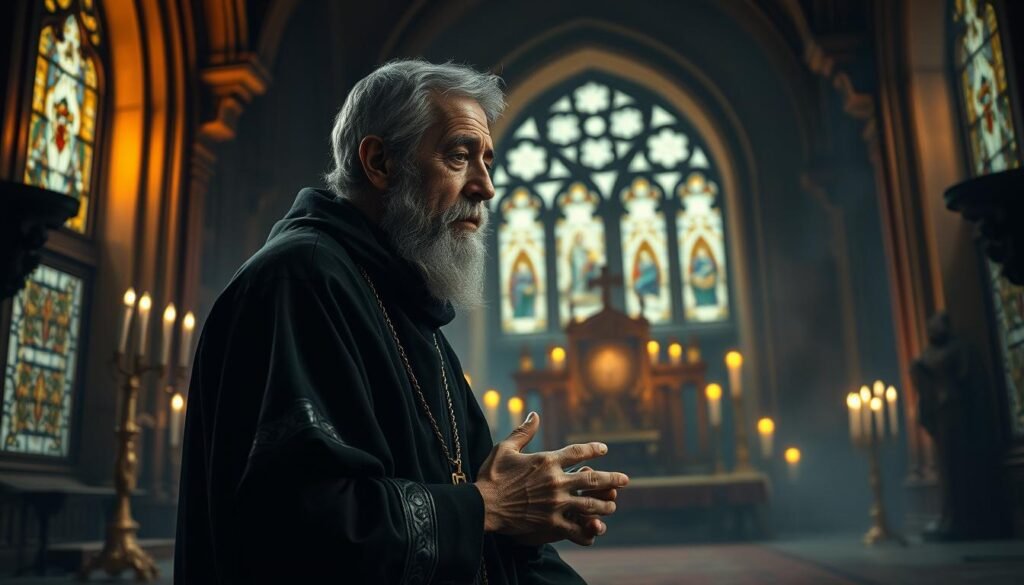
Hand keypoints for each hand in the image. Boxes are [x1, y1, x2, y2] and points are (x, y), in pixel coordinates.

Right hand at [474, 412, 628, 545]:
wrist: (483, 506)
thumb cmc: (491, 476)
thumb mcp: (505, 448)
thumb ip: (524, 432)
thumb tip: (535, 414)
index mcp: (547, 461)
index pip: (578, 452)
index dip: (593, 449)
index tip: (604, 449)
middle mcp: (556, 481)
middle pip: (592, 479)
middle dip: (611, 479)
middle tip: (626, 480)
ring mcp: (556, 503)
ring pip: (589, 504)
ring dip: (605, 504)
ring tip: (613, 505)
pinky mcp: (551, 523)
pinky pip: (576, 527)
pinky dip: (588, 529)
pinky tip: (597, 529)